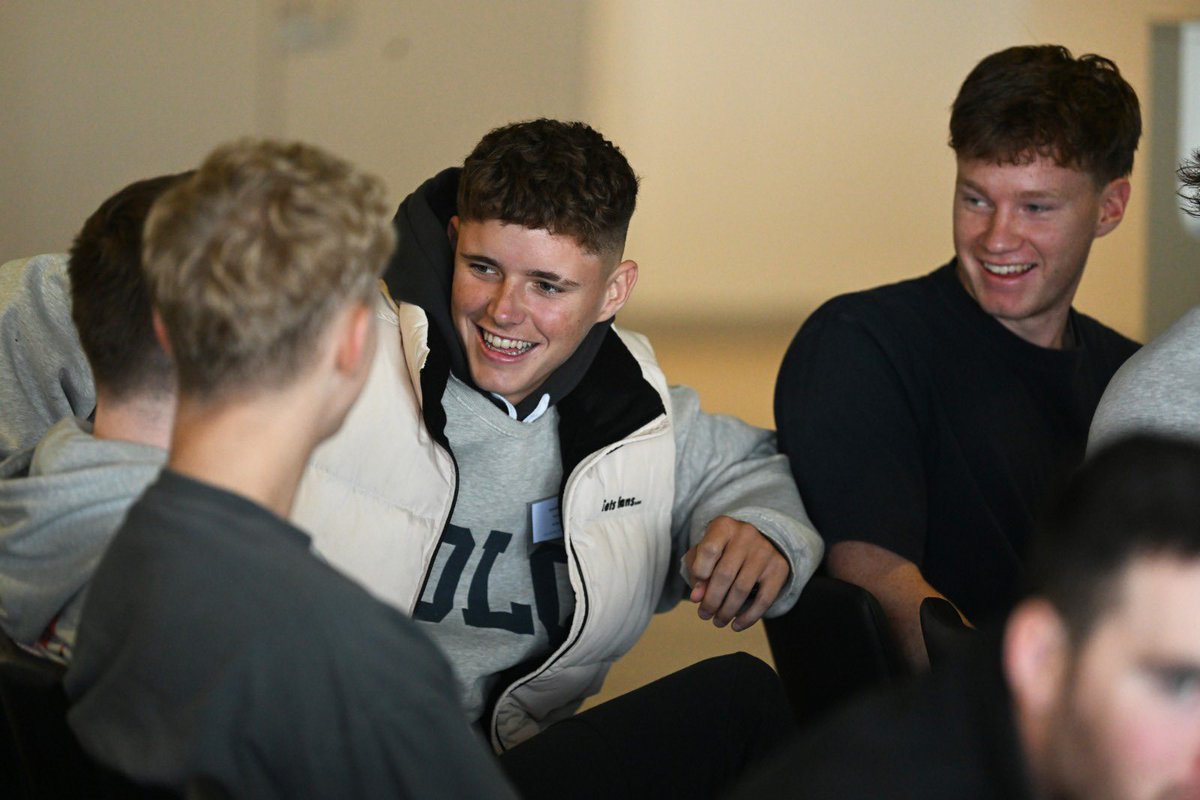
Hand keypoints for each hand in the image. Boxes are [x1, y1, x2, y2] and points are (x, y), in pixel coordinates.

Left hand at [682, 516, 789, 631]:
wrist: (758, 539)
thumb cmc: (723, 549)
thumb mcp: (704, 552)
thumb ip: (696, 571)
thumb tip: (697, 597)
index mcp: (723, 526)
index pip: (709, 550)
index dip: (699, 573)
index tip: (695, 590)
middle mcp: (746, 535)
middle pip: (724, 574)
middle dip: (711, 601)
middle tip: (704, 615)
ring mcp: (765, 551)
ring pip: (742, 589)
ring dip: (727, 611)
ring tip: (718, 621)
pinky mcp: (779, 568)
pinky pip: (764, 599)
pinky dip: (749, 617)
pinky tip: (737, 626)